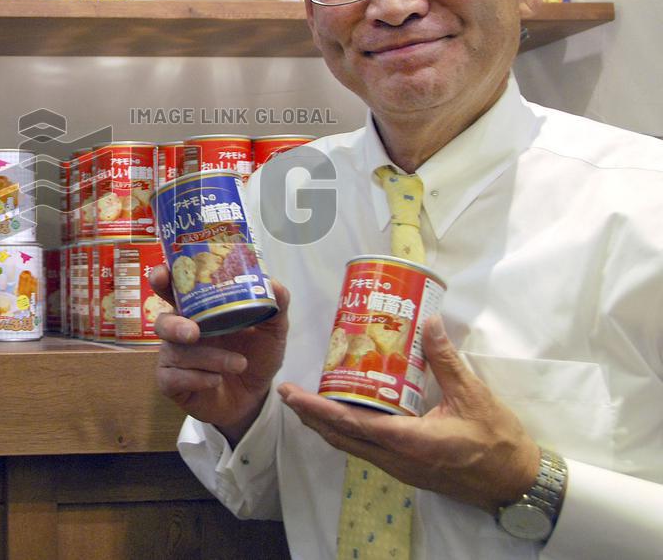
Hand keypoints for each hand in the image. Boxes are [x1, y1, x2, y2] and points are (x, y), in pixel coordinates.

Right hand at [151, 264, 289, 445]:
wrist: (255, 398)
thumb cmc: (257, 356)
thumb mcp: (272, 331)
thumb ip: (275, 306)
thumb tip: (275, 284)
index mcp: (199, 310)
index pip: (172, 289)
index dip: (162, 279)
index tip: (162, 275)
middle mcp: (181, 330)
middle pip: (162, 321)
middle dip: (174, 325)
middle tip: (194, 332)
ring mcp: (173, 357)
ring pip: (176, 352)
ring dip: (209, 358)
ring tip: (239, 364)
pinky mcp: (170, 383)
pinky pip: (173, 378)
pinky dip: (198, 378)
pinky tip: (216, 380)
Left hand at [277, 315, 539, 513]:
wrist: (517, 484)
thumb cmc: (497, 441)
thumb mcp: (473, 395)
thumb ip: (446, 359)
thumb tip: (429, 321)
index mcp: (409, 442)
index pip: (351, 424)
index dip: (317, 409)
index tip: (292, 395)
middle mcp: (396, 459)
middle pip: (341, 439)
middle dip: (311, 416)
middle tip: (289, 393)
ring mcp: (401, 468)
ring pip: (352, 447)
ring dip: (327, 425)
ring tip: (308, 402)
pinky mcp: (408, 469)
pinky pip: (367, 450)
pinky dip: (348, 432)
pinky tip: (345, 415)